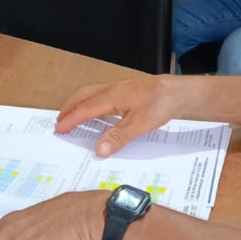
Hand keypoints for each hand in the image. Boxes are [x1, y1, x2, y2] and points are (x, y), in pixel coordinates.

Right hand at [56, 75, 185, 156]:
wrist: (180, 92)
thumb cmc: (162, 104)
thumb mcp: (140, 124)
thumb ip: (118, 137)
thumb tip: (98, 150)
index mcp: (112, 96)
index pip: (85, 109)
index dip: (71, 120)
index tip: (59, 130)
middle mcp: (113, 90)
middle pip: (84, 95)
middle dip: (69, 108)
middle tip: (59, 122)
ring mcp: (121, 89)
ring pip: (93, 94)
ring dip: (80, 104)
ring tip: (73, 116)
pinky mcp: (128, 92)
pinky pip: (103, 96)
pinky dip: (92, 103)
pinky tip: (98, 113)